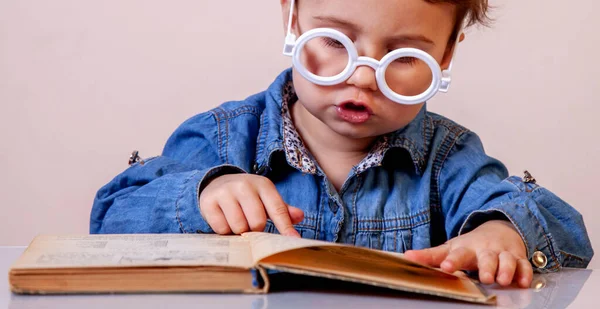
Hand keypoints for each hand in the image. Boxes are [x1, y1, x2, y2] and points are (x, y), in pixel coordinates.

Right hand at [199, 174, 303, 236]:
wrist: (217, 183)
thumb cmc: (248, 196)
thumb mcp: (266, 198)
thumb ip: (282, 209)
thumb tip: (300, 216)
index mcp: (263, 184)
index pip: (277, 208)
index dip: (285, 226)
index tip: (293, 239)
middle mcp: (244, 185)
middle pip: (257, 222)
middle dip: (255, 229)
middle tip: (251, 224)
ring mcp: (225, 192)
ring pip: (239, 227)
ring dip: (239, 231)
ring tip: (237, 221)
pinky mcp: (209, 202)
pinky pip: (221, 229)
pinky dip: (224, 230)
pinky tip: (225, 219)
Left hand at [404, 220, 532, 287]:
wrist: (498, 231)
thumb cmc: (470, 246)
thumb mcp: (450, 248)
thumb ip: (430, 256)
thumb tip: (406, 257)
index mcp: (466, 249)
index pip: (458, 254)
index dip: (452, 261)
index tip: (447, 267)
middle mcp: (485, 251)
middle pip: (487, 258)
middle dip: (487, 266)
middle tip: (485, 277)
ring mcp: (503, 254)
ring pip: (506, 260)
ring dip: (505, 270)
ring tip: (502, 280)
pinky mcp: (518, 258)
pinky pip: (523, 265)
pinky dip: (525, 273)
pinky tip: (524, 282)